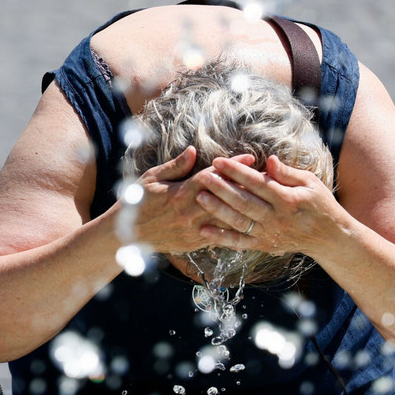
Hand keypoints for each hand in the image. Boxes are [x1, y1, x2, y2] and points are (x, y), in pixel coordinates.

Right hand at [124, 147, 256, 253]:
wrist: (127, 236)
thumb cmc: (138, 203)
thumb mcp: (152, 179)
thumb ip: (175, 166)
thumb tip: (193, 151)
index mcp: (180, 193)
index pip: (212, 177)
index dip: (232, 167)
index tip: (250, 159)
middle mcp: (190, 212)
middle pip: (225, 198)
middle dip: (247, 187)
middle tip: (267, 178)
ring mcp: (194, 230)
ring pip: (226, 218)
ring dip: (245, 208)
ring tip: (264, 199)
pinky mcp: (194, 243)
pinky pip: (220, 235)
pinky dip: (235, 228)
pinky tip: (250, 222)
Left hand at [193, 155, 343, 256]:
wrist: (328, 237)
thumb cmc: (319, 204)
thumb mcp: (310, 183)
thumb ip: (287, 173)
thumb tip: (269, 160)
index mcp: (287, 199)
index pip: (257, 182)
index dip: (236, 171)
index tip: (218, 161)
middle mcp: (276, 218)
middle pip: (244, 201)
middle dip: (221, 188)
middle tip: (203, 176)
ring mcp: (268, 233)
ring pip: (238, 221)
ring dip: (217, 210)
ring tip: (199, 197)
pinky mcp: (263, 245)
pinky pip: (239, 242)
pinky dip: (221, 237)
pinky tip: (203, 230)